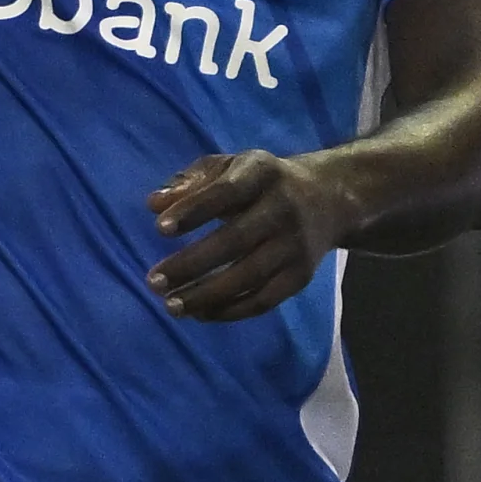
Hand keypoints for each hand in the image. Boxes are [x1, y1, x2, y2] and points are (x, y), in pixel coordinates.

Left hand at [145, 149, 352, 321]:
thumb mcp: (227, 168)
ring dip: (207, 295)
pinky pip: (265, 299)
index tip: (160, 228)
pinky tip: (199, 313)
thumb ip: (190, 183)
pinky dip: (231, 311)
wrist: (327, 198)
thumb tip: (154, 204)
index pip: (226, 192)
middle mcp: (283, 209)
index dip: (194, 210)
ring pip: (250, 276)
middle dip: (191, 264)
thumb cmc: (257, 183)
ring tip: (171, 305)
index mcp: (261, 173)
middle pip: (236, 240)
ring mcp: (295, 245)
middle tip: (153, 281)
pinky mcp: (301, 275)